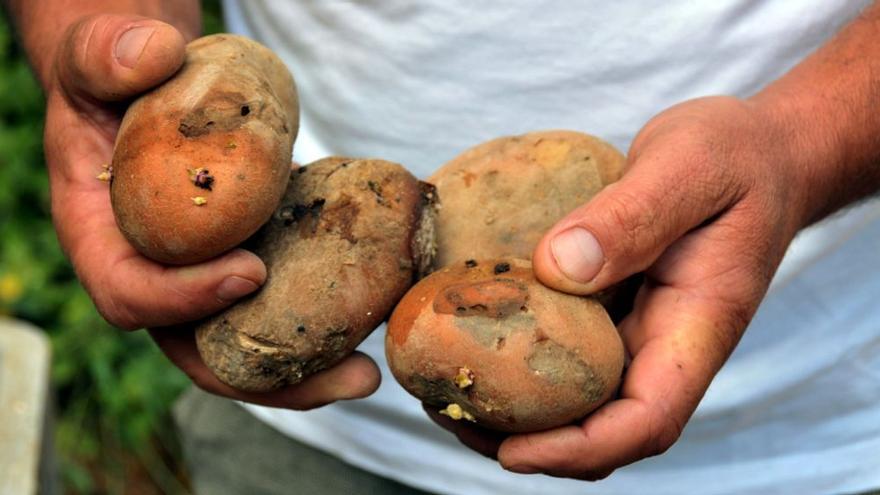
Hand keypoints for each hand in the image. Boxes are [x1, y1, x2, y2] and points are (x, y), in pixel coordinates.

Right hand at [44, 14, 378, 407]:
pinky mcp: (247, 260)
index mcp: (102, 240)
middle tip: (348, 376)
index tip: (249, 271)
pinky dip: (321, 318)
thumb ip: (108, 56)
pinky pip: (278, 303)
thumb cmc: (112, 76)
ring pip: (245, 343)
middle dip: (269, 377)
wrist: (146, 87)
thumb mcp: (96, 59)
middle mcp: (154, 274)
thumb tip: (156, 55)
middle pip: (200, 350)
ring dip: (306, 367)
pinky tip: (375, 310)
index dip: (183, 298)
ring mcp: (203, 276)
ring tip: (369, 372)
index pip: (130, 294)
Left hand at [429, 96, 809, 477]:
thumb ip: (633, 216)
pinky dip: (523, 359)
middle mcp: (666, 344)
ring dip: (518, 409)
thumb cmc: (736, 156)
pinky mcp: (615, 307)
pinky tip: (474, 335)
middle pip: (602, 427)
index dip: (578, 450)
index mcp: (698, 328)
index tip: (511, 451)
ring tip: (446, 387)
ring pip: (581, 398)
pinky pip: (569, 351)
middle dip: (528, 441)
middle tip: (450, 413)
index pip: (647, 421)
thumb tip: (557, 267)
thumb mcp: (689, 168)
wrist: (759, 152)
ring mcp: (640, 330)